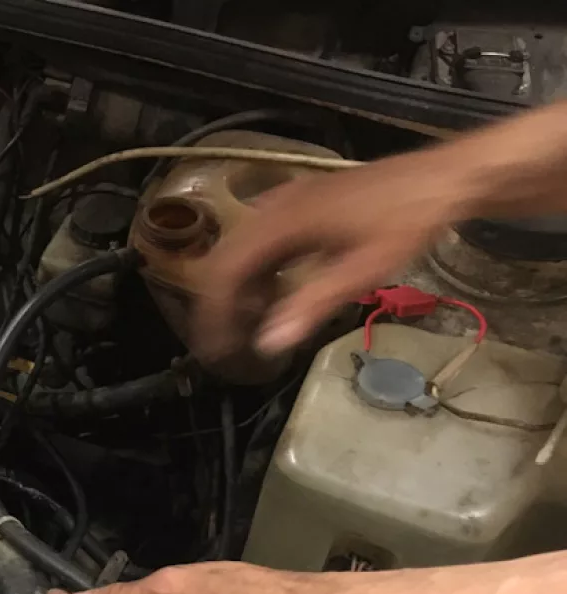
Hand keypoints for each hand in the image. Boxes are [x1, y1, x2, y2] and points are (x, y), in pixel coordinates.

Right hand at [191, 147, 468, 367]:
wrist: (448, 176)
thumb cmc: (408, 222)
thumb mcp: (362, 270)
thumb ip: (311, 305)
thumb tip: (267, 344)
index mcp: (281, 221)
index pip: (225, 271)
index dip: (214, 313)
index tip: (216, 349)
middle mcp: (275, 206)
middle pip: (225, 260)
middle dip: (221, 305)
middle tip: (227, 344)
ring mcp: (288, 201)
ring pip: (242, 250)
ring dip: (240, 289)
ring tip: (250, 326)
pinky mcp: (302, 203)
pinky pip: (262, 241)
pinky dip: (259, 272)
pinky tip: (274, 293)